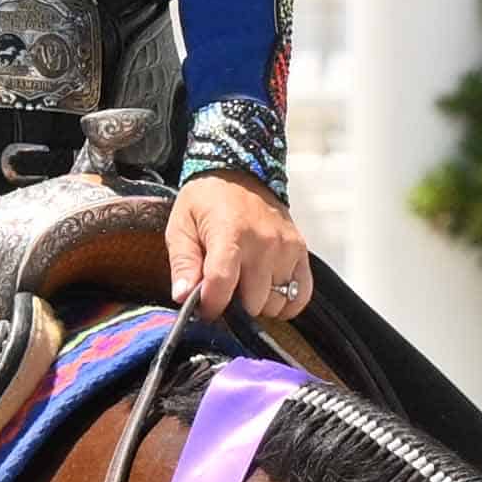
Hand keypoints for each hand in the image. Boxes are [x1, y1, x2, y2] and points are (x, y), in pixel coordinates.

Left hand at [165, 174, 315, 331]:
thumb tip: (184, 297)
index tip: (206, 308)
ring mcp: (286, 247)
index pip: (222, 284)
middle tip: (225, 289)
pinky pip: (300, 295)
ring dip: (259, 303)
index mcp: (229, 233)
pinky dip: (286, 302)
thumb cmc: (206, 202)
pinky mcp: (300, 250)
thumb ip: (183, 263)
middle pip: (252, 302)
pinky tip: (270, 293)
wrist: (242, 172)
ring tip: (246, 285)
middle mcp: (263, 242)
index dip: (211, 305)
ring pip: (275, 303)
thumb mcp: (181, 226)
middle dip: (235, 305)